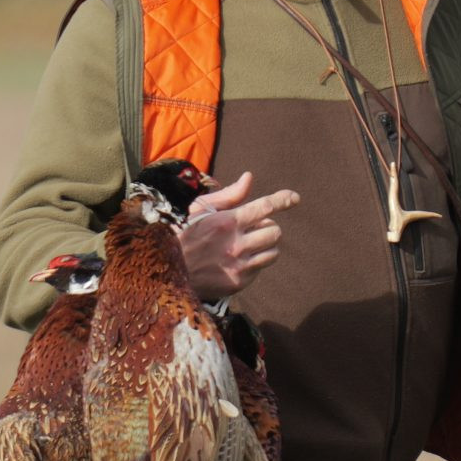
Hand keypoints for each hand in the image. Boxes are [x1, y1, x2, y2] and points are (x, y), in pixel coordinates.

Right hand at [177, 170, 300, 301]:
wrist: (166, 272)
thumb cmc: (183, 235)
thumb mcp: (200, 210)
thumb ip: (228, 195)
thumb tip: (249, 177)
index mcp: (227, 222)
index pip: (265, 207)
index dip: (283, 200)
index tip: (294, 198)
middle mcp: (236, 244)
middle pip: (275, 231)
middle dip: (267, 227)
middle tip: (253, 229)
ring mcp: (238, 265)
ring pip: (273, 252)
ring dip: (265, 246)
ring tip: (248, 245)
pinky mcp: (239, 282)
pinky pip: (260, 268)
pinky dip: (254, 262)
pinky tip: (236, 260)